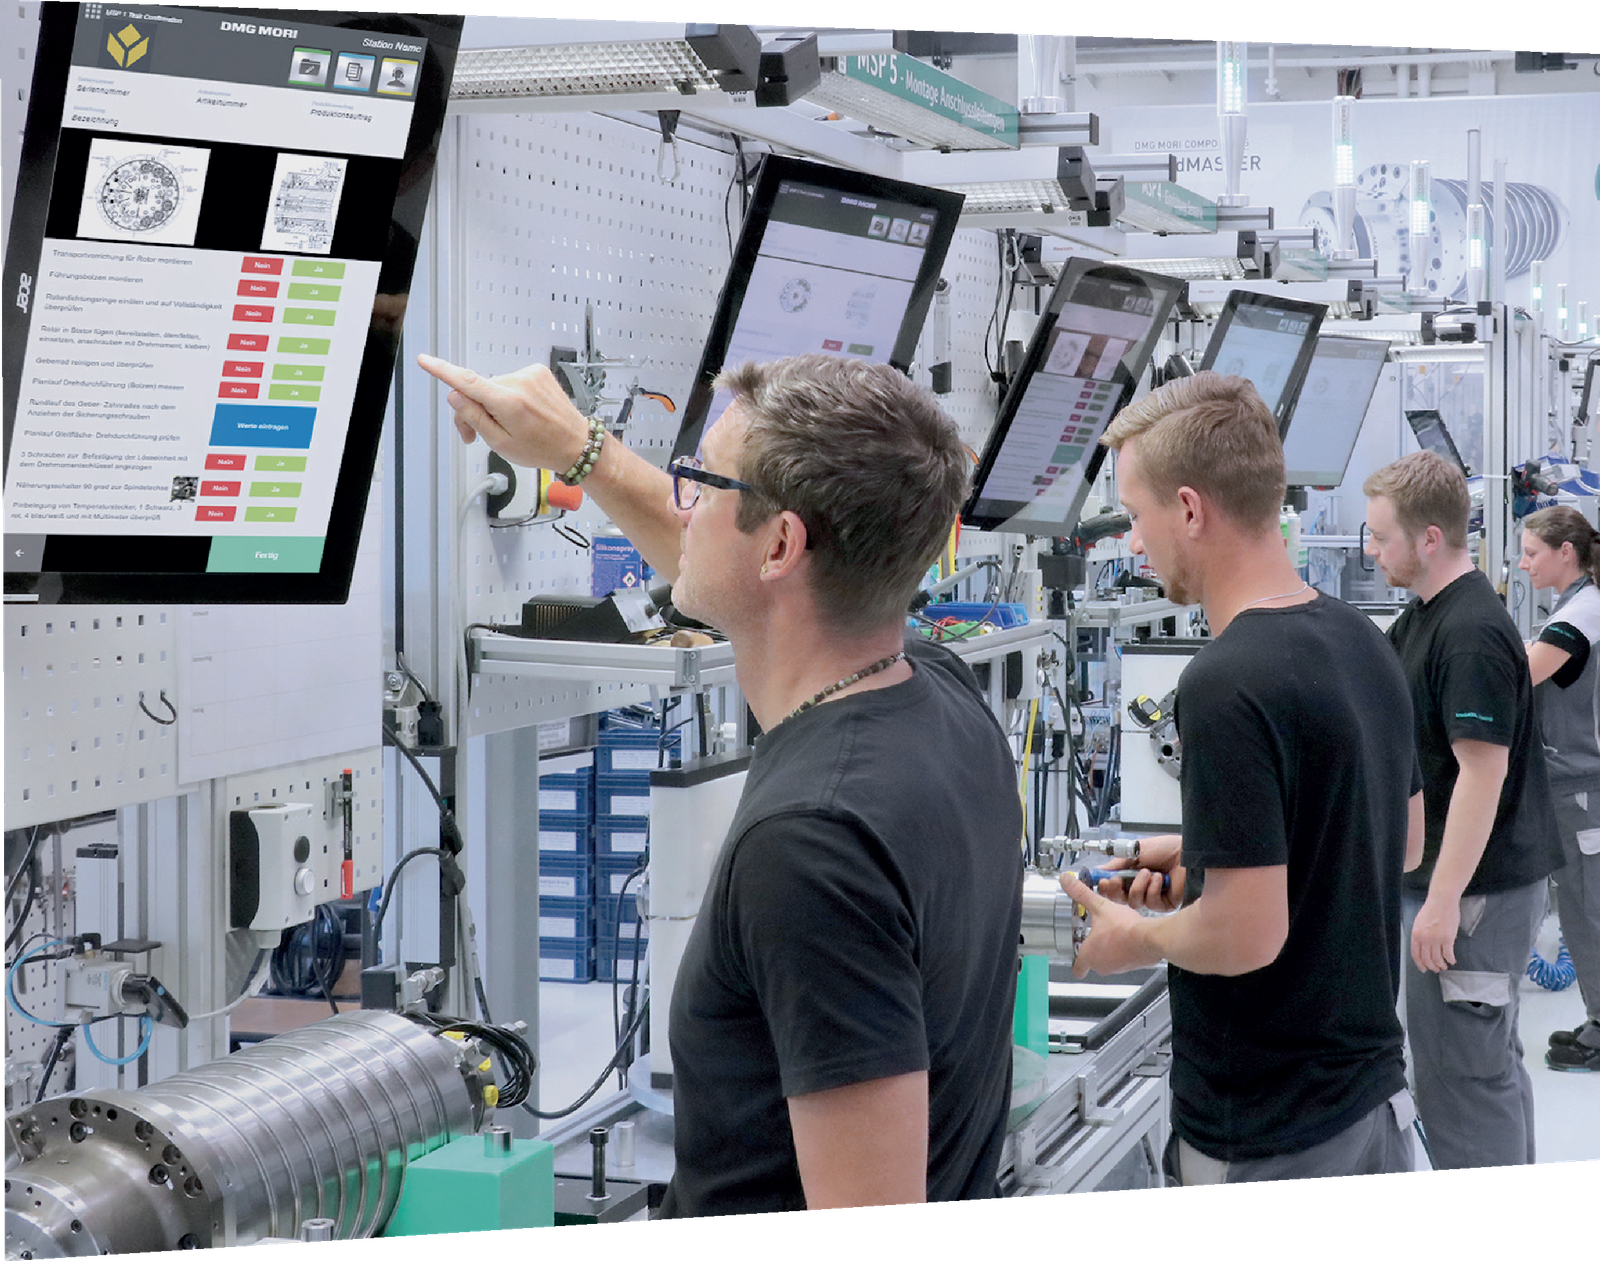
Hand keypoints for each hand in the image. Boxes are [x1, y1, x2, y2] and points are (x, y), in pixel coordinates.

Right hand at [416, 353, 589, 471]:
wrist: (576, 443)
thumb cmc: (542, 448)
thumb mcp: (501, 443)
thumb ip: (474, 417)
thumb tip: (455, 395)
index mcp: (509, 403)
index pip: (467, 382)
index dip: (443, 371)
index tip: (425, 360)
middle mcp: (520, 383)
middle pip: (478, 390)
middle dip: (472, 410)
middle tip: (474, 436)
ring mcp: (530, 374)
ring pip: (494, 386)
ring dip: (492, 404)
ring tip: (507, 427)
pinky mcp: (537, 371)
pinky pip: (511, 382)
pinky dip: (509, 396)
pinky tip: (522, 413)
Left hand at [1058, 871, 1162, 977]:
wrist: (1150, 938)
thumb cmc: (1125, 928)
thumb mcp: (1100, 906)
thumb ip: (1082, 894)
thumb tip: (1067, 880)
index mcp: (1089, 955)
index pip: (1078, 968)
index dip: (1077, 965)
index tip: (1076, 962)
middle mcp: (1102, 965)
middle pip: (1094, 961)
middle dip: (1095, 948)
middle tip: (1097, 934)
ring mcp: (1119, 967)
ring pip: (1110, 959)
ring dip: (1110, 948)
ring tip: (1113, 932)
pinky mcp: (1133, 965)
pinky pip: (1125, 958)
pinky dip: (1125, 949)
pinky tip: (1128, 936)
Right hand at [1091, 835, 1184, 911]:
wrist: (1187, 853)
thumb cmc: (1166, 849)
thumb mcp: (1135, 852)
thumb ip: (1116, 863)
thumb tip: (1099, 871)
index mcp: (1132, 874)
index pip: (1113, 887)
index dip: (1106, 886)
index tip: (1103, 880)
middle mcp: (1141, 886)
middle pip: (1119, 899)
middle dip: (1115, 890)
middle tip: (1116, 881)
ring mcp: (1152, 896)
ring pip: (1133, 902)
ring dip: (1138, 886)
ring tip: (1148, 873)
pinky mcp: (1165, 904)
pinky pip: (1150, 903)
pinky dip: (1153, 890)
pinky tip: (1160, 879)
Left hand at [1411, 894, 1459, 972]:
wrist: (1442, 901)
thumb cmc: (1431, 909)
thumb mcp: (1420, 922)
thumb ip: (1420, 935)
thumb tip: (1423, 946)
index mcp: (1416, 935)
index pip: (1416, 954)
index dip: (1420, 964)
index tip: (1423, 969)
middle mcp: (1424, 939)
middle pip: (1427, 959)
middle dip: (1431, 966)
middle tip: (1436, 969)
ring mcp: (1436, 939)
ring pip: (1437, 959)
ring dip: (1441, 965)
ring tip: (1444, 966)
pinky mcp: (1448, 939)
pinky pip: (1448, 954)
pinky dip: (1450, 960)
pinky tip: (1452, 961)